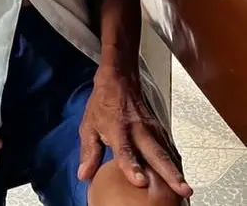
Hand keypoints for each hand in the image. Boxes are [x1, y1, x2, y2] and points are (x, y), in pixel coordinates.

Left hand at [78, 69, 191, 198]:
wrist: (120, 81)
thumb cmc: (103, 104)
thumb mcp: (89, 126)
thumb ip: (89, 152)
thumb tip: (84, 175)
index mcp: (118, 129)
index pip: (125, 150)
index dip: (132, 166)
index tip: (140, 181)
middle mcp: (138, 130)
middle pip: (155, 154)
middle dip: (169, 173)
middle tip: (181, 190)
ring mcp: (153, 130)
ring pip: (167, 153)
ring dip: (177, 171)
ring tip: (187, 190)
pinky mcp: (162, 131)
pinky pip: (171, 150)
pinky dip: (178, 165)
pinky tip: (184, 180)